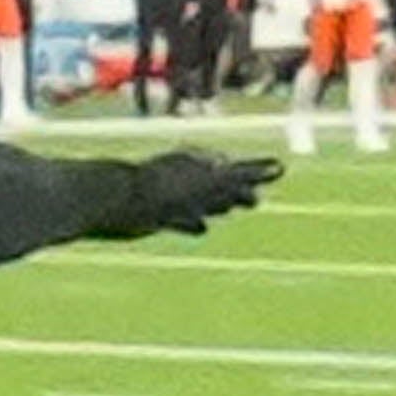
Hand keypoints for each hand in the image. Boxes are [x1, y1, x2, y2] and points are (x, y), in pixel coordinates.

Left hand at [101, 145, 275, 235]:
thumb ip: (246, 174)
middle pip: (220, 184)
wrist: (114, 199)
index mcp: (200, 165)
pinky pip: (182, 220)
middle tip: (256, 198)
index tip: (273, 174)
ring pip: (203, 201)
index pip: (235, 170)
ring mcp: (171, 196)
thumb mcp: (211, 181)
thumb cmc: (164, 188)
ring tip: (233, 209)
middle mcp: (187, 177)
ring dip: (217, 206)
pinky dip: (194, 224)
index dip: (253, 175)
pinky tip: (201, 229)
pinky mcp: (156, 215)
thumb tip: (280, 166)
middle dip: (237, 191)